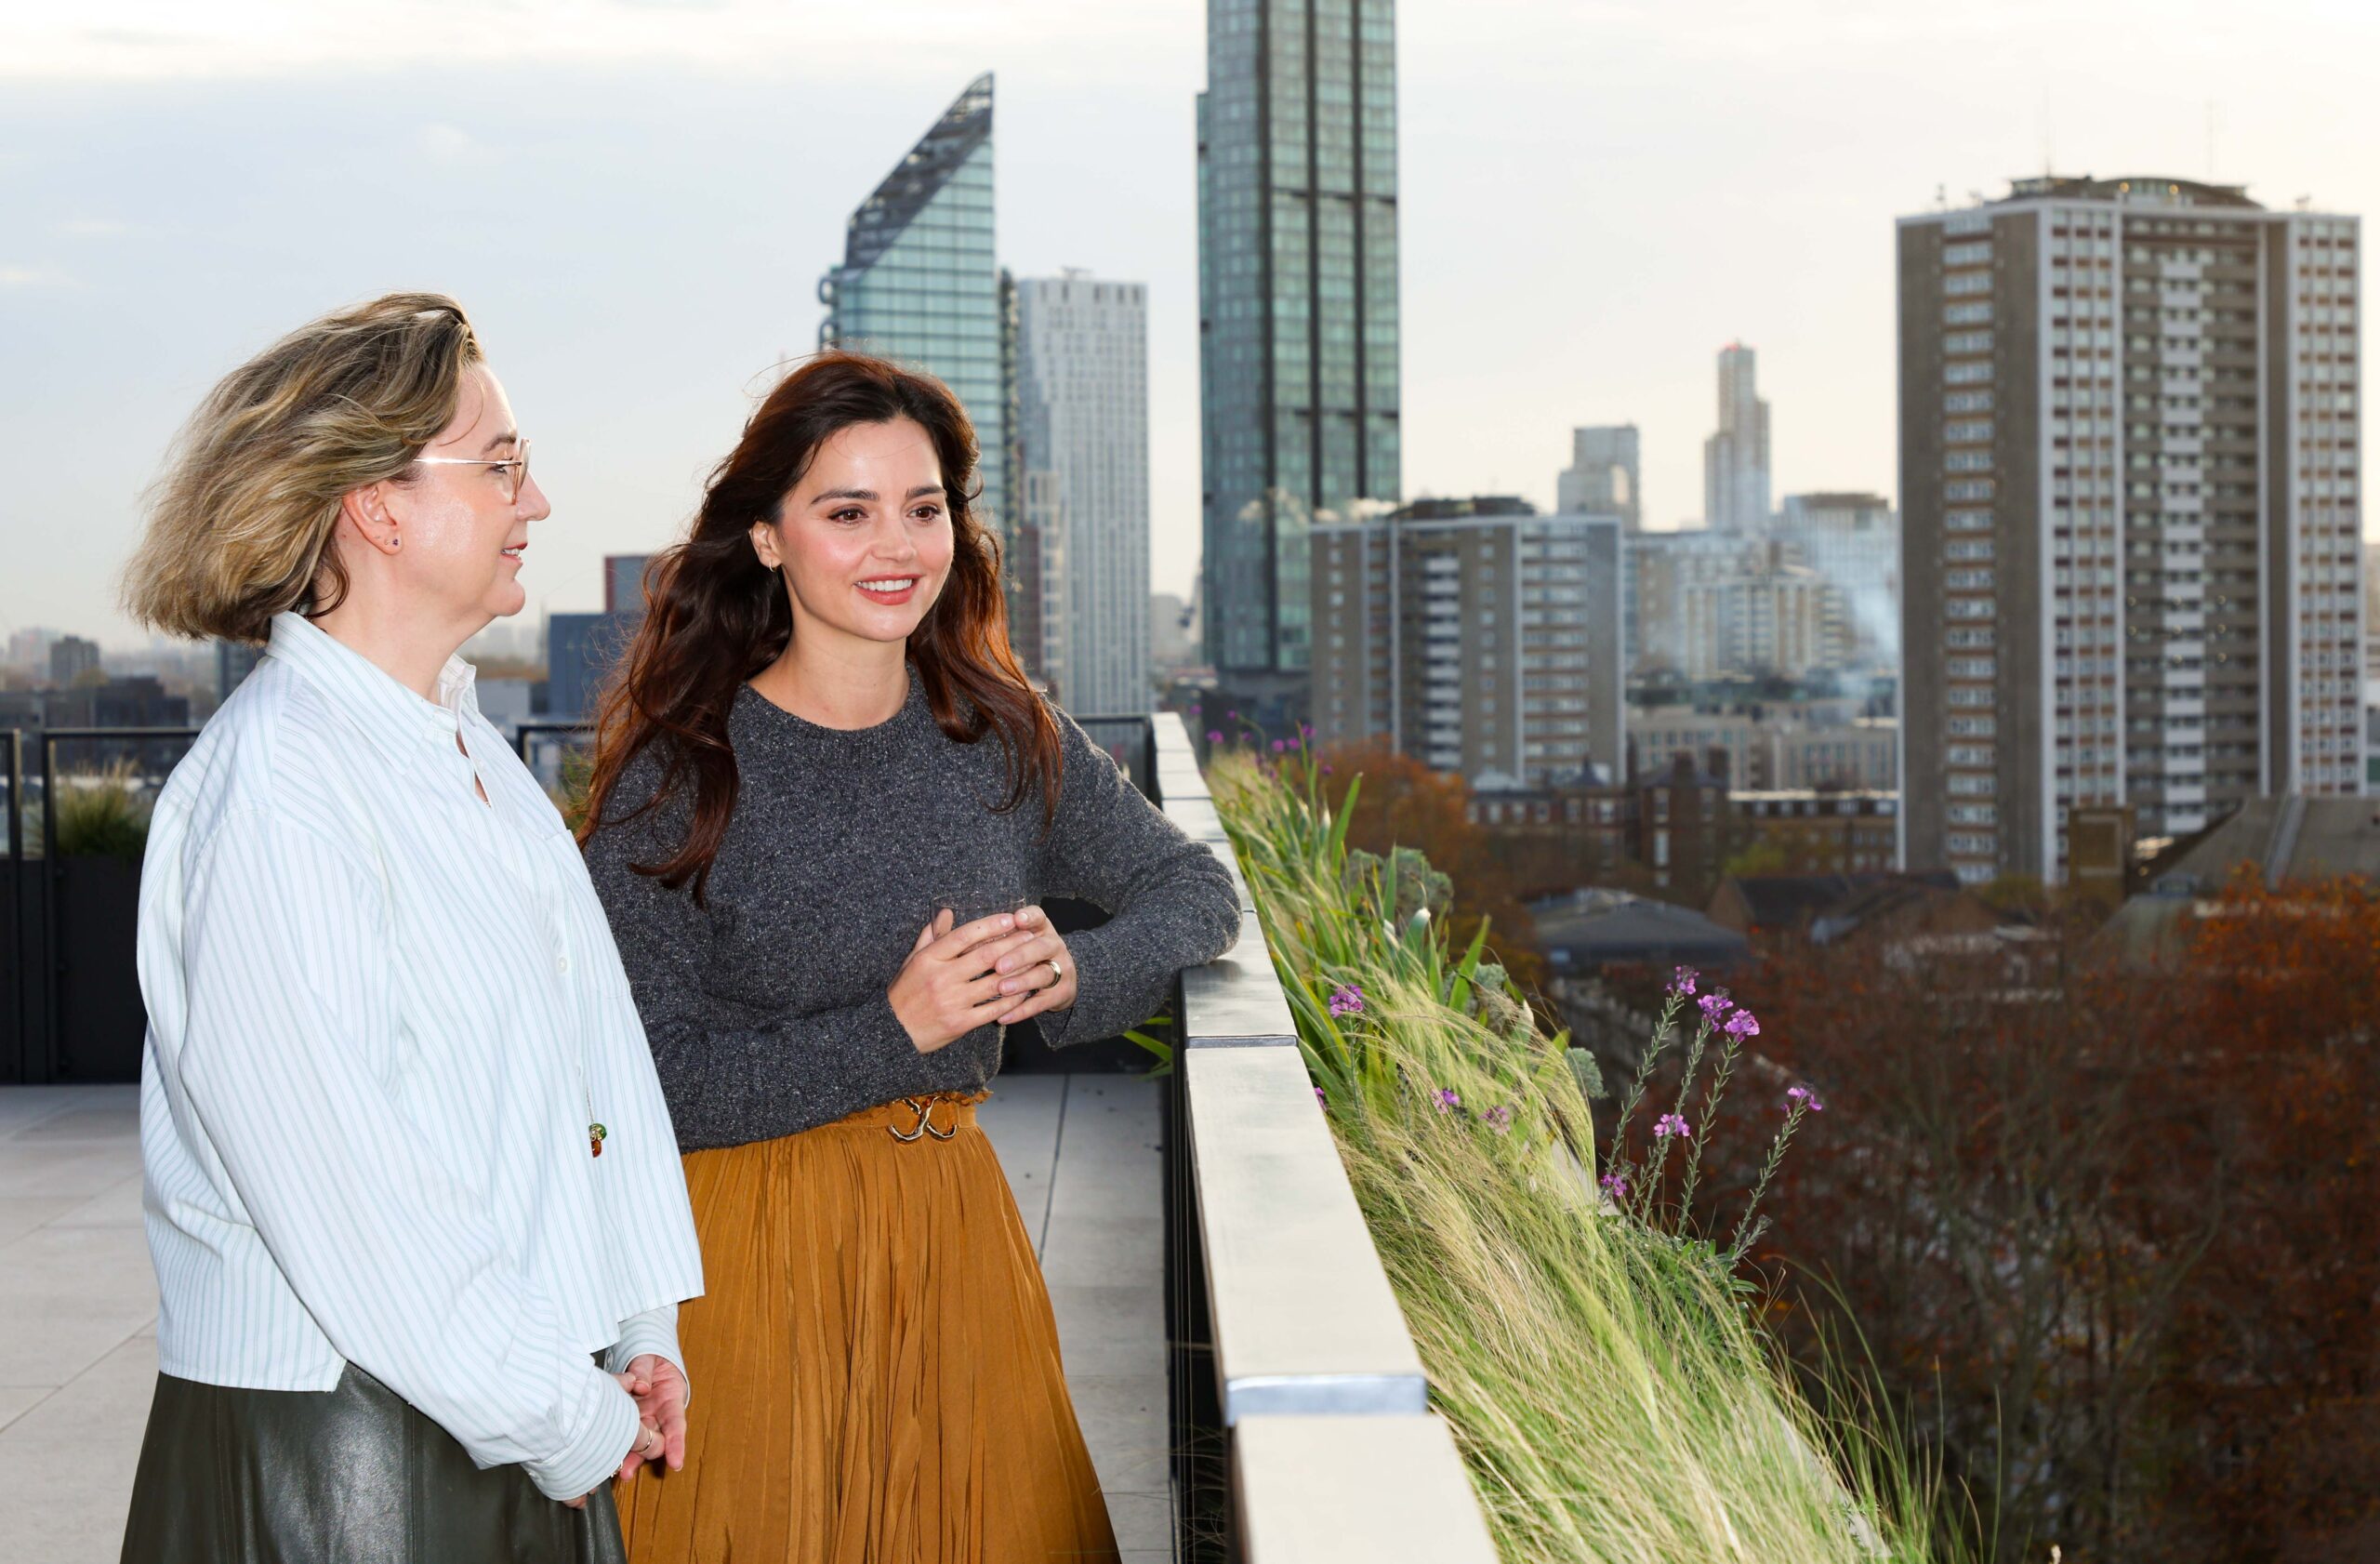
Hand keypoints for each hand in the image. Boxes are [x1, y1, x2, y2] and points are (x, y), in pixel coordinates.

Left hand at [616, 1355, 687, 1481]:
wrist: (643, 1357)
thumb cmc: (652, 1356)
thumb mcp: (650, 1356)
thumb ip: (644, 1369)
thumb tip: (642, 1386)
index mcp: (671, 1397)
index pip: (676, 1423)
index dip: (676, 1443)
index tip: (676, 1462)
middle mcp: (658, 1413)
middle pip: (654, 1439)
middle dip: (643, 1457)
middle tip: (630, 1471)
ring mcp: (642, 1418)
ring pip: (637, 1440)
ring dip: (629, 1456)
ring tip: (620, 1472)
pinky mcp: (626, 1419)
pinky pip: (622, 1432)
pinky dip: (615, 1443)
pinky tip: (606, 1454)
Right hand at [889, 909, 1026, 1051]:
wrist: (893, 1033)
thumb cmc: (903, 993)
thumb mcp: (912, 961)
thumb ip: (931, 936)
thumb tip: (948, 912)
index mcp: (929, 959)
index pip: (964, 935)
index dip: (990, 925)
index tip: (1010, 918)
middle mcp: (942, 978)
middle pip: (985, 956)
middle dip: (1012, 944)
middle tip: (1030, 935)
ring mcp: (952, 1002)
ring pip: (994, 983)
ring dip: (1018, 971)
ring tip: (1034, 961)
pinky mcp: (961, 1023)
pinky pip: (993, 1009)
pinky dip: (1011, 1000)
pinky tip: (1023, 991)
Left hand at [977, 905, 1077, 1027]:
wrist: (1055, 982)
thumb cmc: (1022, 955)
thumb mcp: (1010, 939)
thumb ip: (986, 933)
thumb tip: (947, 918)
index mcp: (1041, 929)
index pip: (1039, 916)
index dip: (1030, 917)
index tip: (1017, 919)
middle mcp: (1054, 946)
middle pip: (1041, 946)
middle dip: (1019, 955)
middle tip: (998, 966)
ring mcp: (1061, 969)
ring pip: (1044, 974)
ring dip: (1022, 982)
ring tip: (1001, 990)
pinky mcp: (1062, 992)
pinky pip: (1042, 1002)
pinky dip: (1022, 1010)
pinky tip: (1004, 1017)